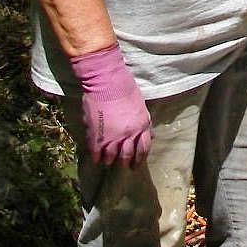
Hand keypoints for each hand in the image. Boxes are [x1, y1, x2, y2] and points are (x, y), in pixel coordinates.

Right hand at [69, 43, 151, 167]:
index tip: (136, 163)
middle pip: (126, 157)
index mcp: (141, 126)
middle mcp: (128, 135)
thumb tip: (150, 134)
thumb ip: (144, 122)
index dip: (139, 158)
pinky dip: (96, 157)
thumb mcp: (141, 106)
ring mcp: (111, 138)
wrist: (105, 80)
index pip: (143, 149)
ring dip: (109, 159)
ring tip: (107, 159)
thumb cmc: (125, 88)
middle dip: (124, 163)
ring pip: (110, 159)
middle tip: (122, 165)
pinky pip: (95, 155)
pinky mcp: (95, 137)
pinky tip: (96, 156)